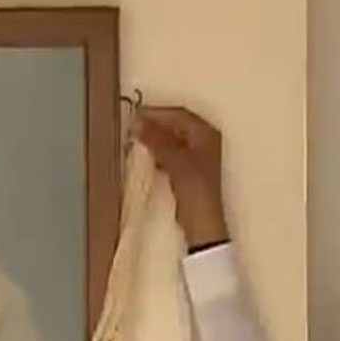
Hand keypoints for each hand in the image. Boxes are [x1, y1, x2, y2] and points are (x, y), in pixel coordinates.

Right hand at [132, 106, 228, 247]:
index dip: (157, 113)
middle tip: (132, 128)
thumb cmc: (195, 192)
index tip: (134, 116)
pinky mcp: (189, 171)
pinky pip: (171, 153)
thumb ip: (157, 141)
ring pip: (173, 139)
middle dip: (155, 125)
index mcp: (207, 134)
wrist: (203, 226)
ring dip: (155, 139)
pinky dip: (158, 152)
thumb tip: (138, 123)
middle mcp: (205, 141)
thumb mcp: (176, 163)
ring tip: (135, 140)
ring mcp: (198, 157)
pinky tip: (147, 158)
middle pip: (177, 125)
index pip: (179, 115)